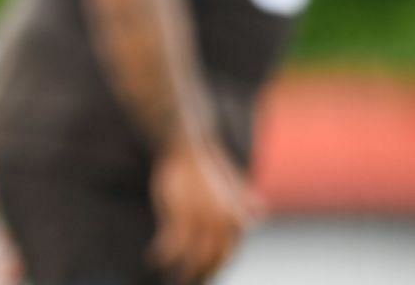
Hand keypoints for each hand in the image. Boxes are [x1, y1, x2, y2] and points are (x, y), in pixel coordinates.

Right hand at [149, 135, 254, 282]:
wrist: (187, 143)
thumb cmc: (205, 163)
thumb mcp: (231, 183)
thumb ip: (244, 201)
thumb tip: (260, 213)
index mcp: (237, 220)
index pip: (227, 254)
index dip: (214, 267)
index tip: (203, 274)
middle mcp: (225, 225)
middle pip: (213, 261)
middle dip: (201, 275)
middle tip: (187, 282)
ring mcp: (203, 221)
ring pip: (195, 259)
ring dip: (184, 273)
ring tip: (173, 278)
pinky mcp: (182, 215)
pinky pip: (173, 245)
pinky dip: (163, 255)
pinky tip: (153, 258)